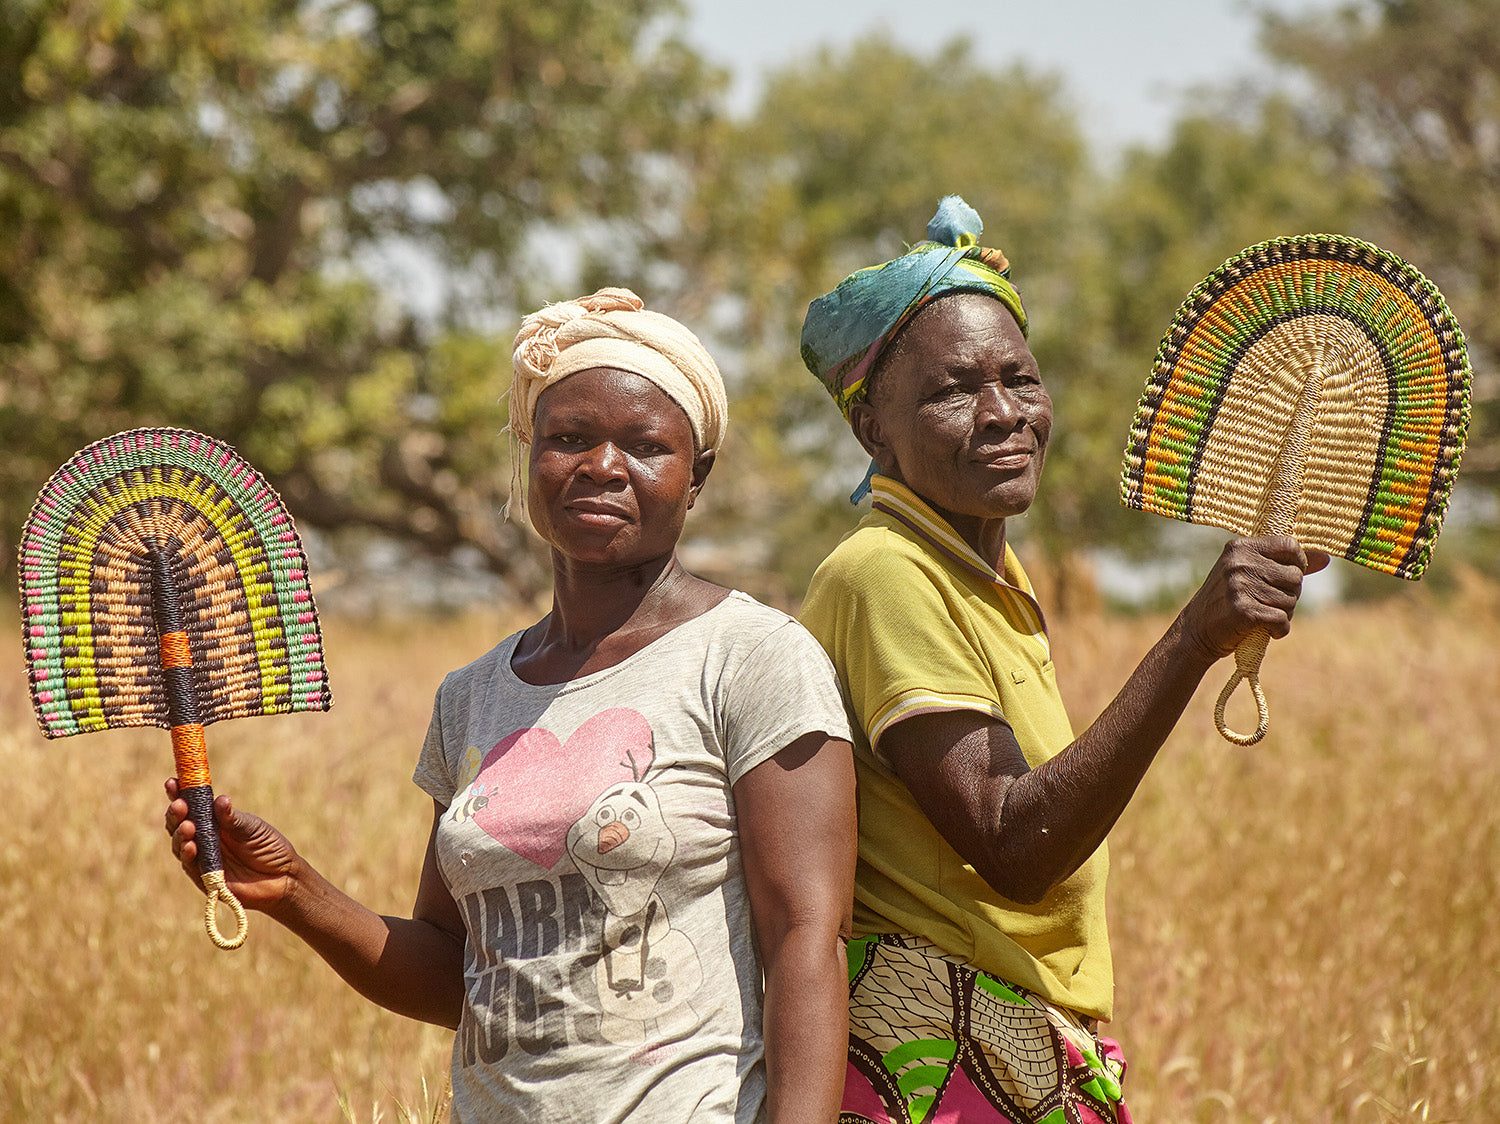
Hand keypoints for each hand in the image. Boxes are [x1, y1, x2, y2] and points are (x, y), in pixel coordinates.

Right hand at [164, 778, 299, 913]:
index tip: (172, 782)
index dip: (179, 794)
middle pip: (179, 823)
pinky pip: (190, 865)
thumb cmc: (269, 847)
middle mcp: (205, 837)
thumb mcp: (254, 828)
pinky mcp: (204, 877)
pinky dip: (188, 854)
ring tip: (188, 826)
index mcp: (215, 821)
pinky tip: (191, 846)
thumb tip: (220, 799)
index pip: (192, 805)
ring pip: (180, 844)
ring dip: (180, 834)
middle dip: (176, 813)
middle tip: (179, 805)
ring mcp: (202, 857)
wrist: (283, 877)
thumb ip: (234, 818)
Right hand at [1182, 535, 1329, 660]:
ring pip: (1291, 601)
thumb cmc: (1227, 600)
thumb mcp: (1250, 573)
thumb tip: (1326, 557)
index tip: (1286, 577)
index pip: (1290, 545)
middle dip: (1290, 594)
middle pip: (1295, 576)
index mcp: (1240, 547)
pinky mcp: (1243, 611)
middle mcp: (1239, 563)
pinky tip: (1266, 631)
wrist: (1195, 631)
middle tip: (1269, 603)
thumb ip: (1286, 564)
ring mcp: (1239, 586)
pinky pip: (1282, 620)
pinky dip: (1279, 630)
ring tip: (1263, 616)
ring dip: (1284, 614)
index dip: (1298, 563)